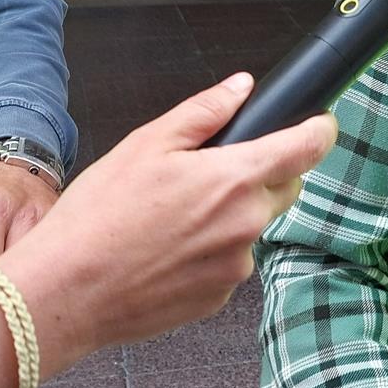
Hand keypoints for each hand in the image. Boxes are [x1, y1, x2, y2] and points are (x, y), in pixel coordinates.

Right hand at [0, 72, 332, 365]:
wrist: (67, 291)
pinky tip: (165, 249)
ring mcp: (235, 268)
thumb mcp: (146, 144)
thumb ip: (204, 113)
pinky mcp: (218, 299)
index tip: (320, 122)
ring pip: (252, 228)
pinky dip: (208, 252)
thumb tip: (240, 88)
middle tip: (210, 172)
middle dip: (262, 174)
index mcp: (234, 179)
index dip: (320, 129)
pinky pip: (228, 263)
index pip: (307, 149)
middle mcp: (247, 225)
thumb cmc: (98, 216)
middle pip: (285, 188)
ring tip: (170, 217)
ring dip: (230, 216)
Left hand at [0, 159, 59, 285]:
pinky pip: (57, 266)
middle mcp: (25, 215)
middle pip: (17, 272)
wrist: (13, 175)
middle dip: (1, 292)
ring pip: (40, 273)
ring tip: (9, 289)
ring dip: (24, 287)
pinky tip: (31, 280)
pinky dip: (43, 279)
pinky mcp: (65, 231)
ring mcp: (50, 224)